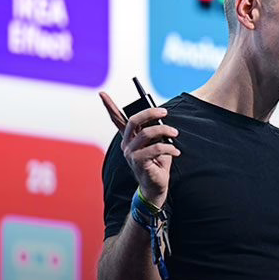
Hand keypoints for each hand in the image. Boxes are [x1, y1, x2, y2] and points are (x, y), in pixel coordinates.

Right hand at [100, 92, 179, 208]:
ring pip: (147, 133)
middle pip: (134, 121)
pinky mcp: (139, 162)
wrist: (156, 186)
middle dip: (150, 112)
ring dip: (164, 130)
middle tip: (165, 112)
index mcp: (129, 138)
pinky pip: (156, 148)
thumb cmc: (157, 163)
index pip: (116, 119)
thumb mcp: (157, 143)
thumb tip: (160, 117)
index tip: (102, 93)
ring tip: (175, 133)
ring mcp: (130, 153)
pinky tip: (176, 151)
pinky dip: (169, 147)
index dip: (109, 105)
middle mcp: (126, 144)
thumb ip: (155, 131)